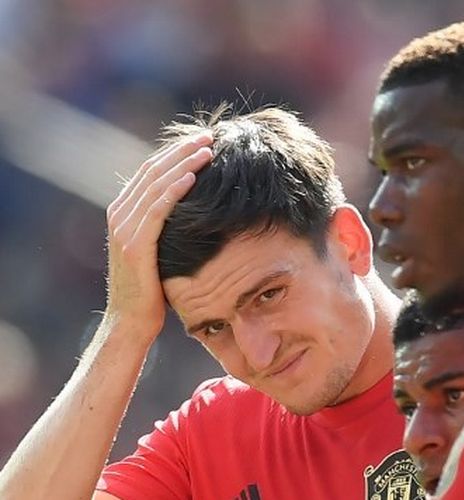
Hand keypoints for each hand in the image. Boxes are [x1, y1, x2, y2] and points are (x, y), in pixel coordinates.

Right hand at [103, 132, 212, 342]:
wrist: (131, 322)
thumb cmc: (152, 289)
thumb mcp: (158, 249)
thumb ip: (164, 225)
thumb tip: (193, 208)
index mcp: (123, 211)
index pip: (150, 169)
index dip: (176, 151)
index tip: (203, 140)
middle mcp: (119, 214)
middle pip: (153, 169)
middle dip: (183, 149)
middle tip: (210, 135)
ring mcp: (124, 228)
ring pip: (156, 184)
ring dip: (184, 162)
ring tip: (209, 149)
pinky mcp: (134, 244)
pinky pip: (157, 209)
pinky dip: (175, 189)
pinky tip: (194, 176)